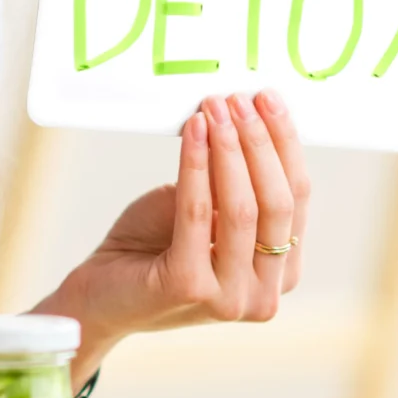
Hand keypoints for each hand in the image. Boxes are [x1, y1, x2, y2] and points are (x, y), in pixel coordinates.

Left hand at [36, 90, 309, 373]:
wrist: (101, 296)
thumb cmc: (153, 248)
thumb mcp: (206, 209)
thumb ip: (232, 181)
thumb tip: (246, 117)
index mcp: (282, 274)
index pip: (296, 198)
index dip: (284, 144)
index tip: (267, 100)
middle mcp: (264, 296)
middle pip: (278, 203)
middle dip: (259, 142)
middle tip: (240, 99)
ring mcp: (230, 299)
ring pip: (242, 208)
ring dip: (229, 148)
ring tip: (214, 108)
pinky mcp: (189, 288)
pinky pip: (198, 212)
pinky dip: (195, 165)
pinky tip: (193, 132)